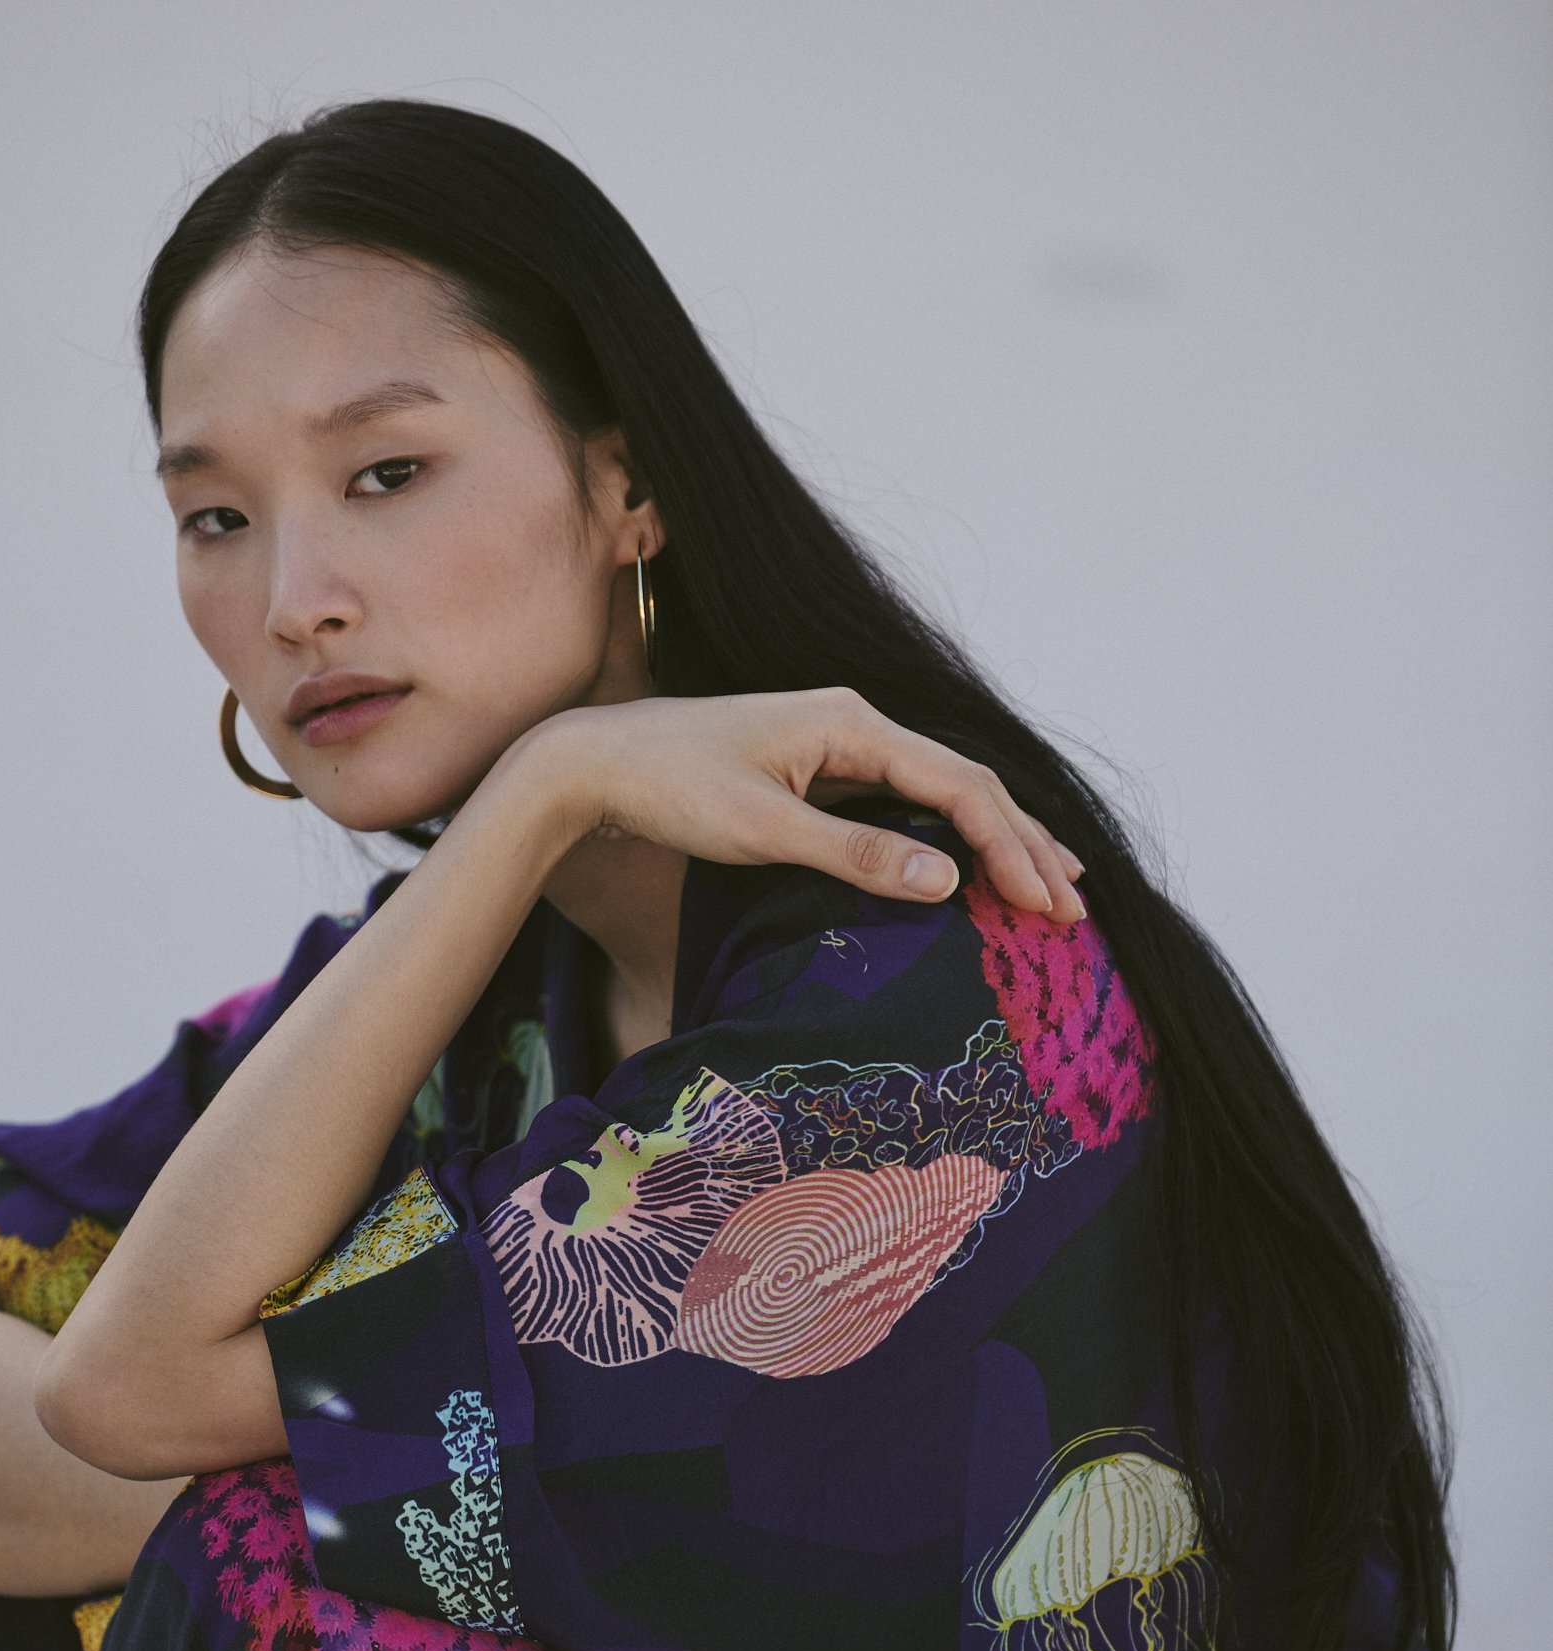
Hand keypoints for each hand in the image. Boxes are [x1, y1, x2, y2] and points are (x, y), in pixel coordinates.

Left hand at [507, 686, 1086, 920]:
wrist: (594, 763)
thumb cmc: (670, 788)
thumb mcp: (764, 829)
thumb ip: (855, 855)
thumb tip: (948, 884)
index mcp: (852, 725)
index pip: (960, 787)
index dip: (1011, 848)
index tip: (1047, 905)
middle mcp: (855, 724)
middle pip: (965, 785)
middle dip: (1023, 846)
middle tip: (1072, 909)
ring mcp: (837, 745)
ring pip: (940, 793)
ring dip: (995, 839)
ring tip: (1049, 882)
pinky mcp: (816, 771)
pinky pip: (903, 803)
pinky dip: (946, 837)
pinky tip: (965, 866)